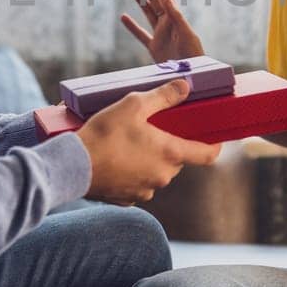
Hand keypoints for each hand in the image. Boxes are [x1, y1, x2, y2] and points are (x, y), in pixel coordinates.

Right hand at [78, 78, 219, 204]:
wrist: (72, 166)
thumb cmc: (105, 133)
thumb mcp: (134, 105)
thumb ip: (163, 96)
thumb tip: (185, 87)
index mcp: (170, 154)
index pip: (207, 154)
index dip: (214, 145)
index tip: (214, 137)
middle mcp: (163, 176)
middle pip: (177, 160)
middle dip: (168, 144)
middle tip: (152, 129)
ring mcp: (145, 190)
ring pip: (156, 171)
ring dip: (148, 158)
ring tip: (128, 142)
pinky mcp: (127, 198)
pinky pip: (137, 183)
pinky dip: (131, 172)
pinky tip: (116, 160)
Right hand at [120, 0, 205, 62]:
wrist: (191, 74)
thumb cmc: (194, 55)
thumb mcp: (186, 33)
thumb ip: (177, 16)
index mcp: (175, 17)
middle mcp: (167, 23)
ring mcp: (160, 34)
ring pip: (146, 12)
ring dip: (139, 0)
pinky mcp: (154, 47)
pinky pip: (140, 34)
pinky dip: (131, 27)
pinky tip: (123, 17)